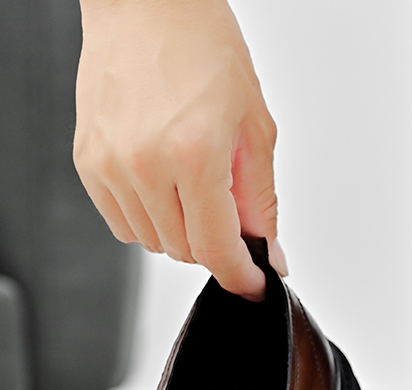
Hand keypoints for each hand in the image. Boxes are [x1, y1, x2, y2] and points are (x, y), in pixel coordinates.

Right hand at [74, 0, 286, 298]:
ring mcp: (110, 164)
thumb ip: (261, 201)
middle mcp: (145, 162)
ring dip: (181, 231)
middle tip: (226, 206)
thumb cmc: (202, 46)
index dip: (239, 276)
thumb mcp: (255, 127)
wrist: (147, 3)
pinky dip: (148, 219)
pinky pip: (122, 225)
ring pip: (154, 243)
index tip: (251, 284)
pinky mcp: (88, 162)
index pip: (217, 248)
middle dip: (215, 243)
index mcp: (193, 152)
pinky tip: (162, 184)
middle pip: (186, 252)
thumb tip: (268, 254)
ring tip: (191, 182)